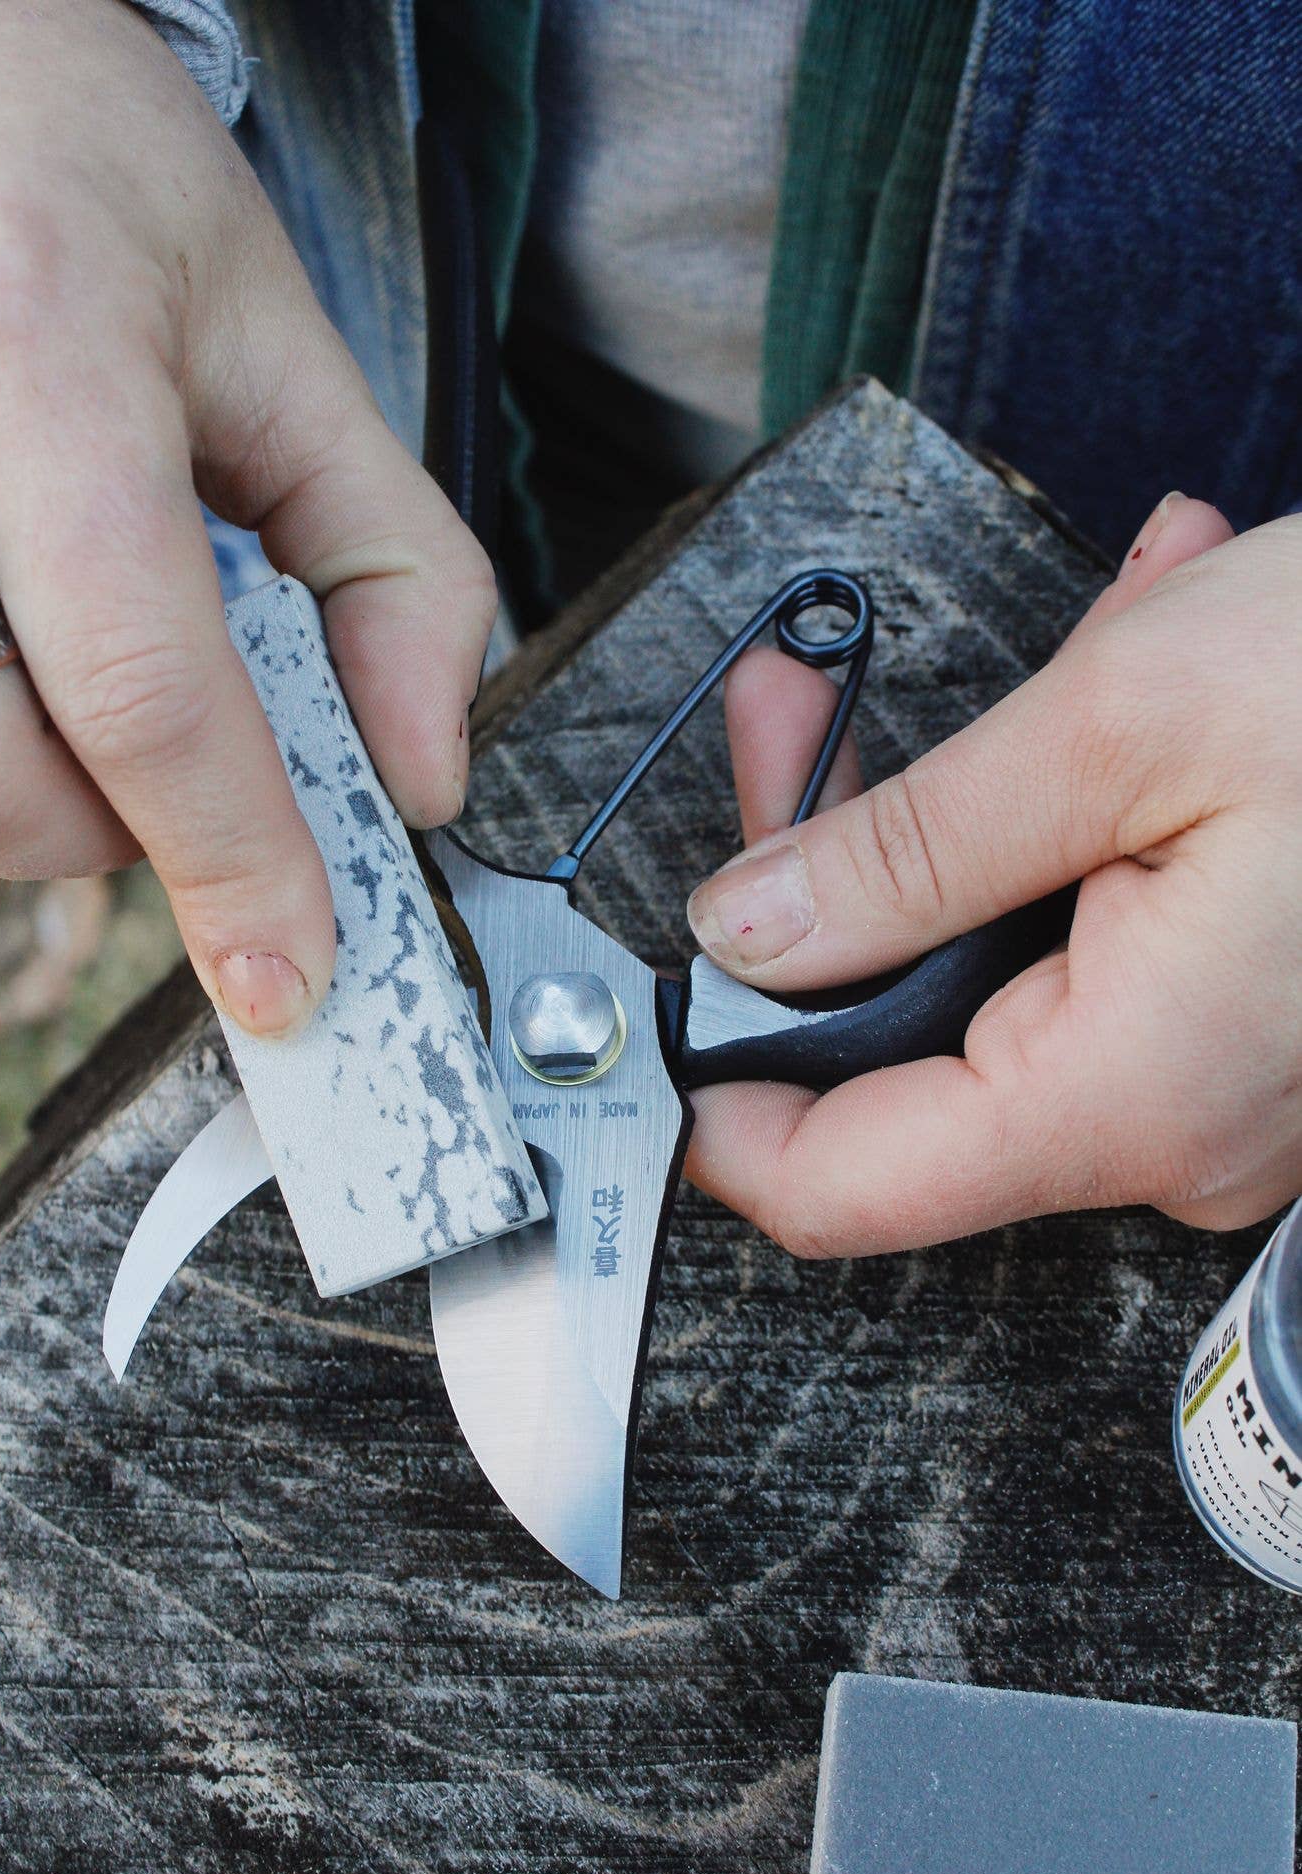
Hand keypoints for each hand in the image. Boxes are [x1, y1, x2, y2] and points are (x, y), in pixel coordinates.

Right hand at [0, 0, 494, 1033]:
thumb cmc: (87, 181)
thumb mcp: (283, 344)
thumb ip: (389, 568)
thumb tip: (418, 782)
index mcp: (29, 330)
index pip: (138, 675)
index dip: (224, 856)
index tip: (288, 972)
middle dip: (94, 826)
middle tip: (165, 756)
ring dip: (12, 780)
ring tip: (73, 661)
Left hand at [685, 496, 1301, 1254]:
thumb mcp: (1121, 724)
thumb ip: (907, 849)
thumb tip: (750, 931)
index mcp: (1127, 1091)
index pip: (837, 1188)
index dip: (716, 1104)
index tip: (656, 1003)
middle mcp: (1175, 1131)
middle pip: (900, 1063)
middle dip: (836, 884)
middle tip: (803, 724)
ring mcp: (1219, 1095)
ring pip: (996, 991)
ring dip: (969, 829)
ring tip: (1050, 659)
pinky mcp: (1244, 1037)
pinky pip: (1095, 961)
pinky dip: (1072, 841)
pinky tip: (1131, 689)